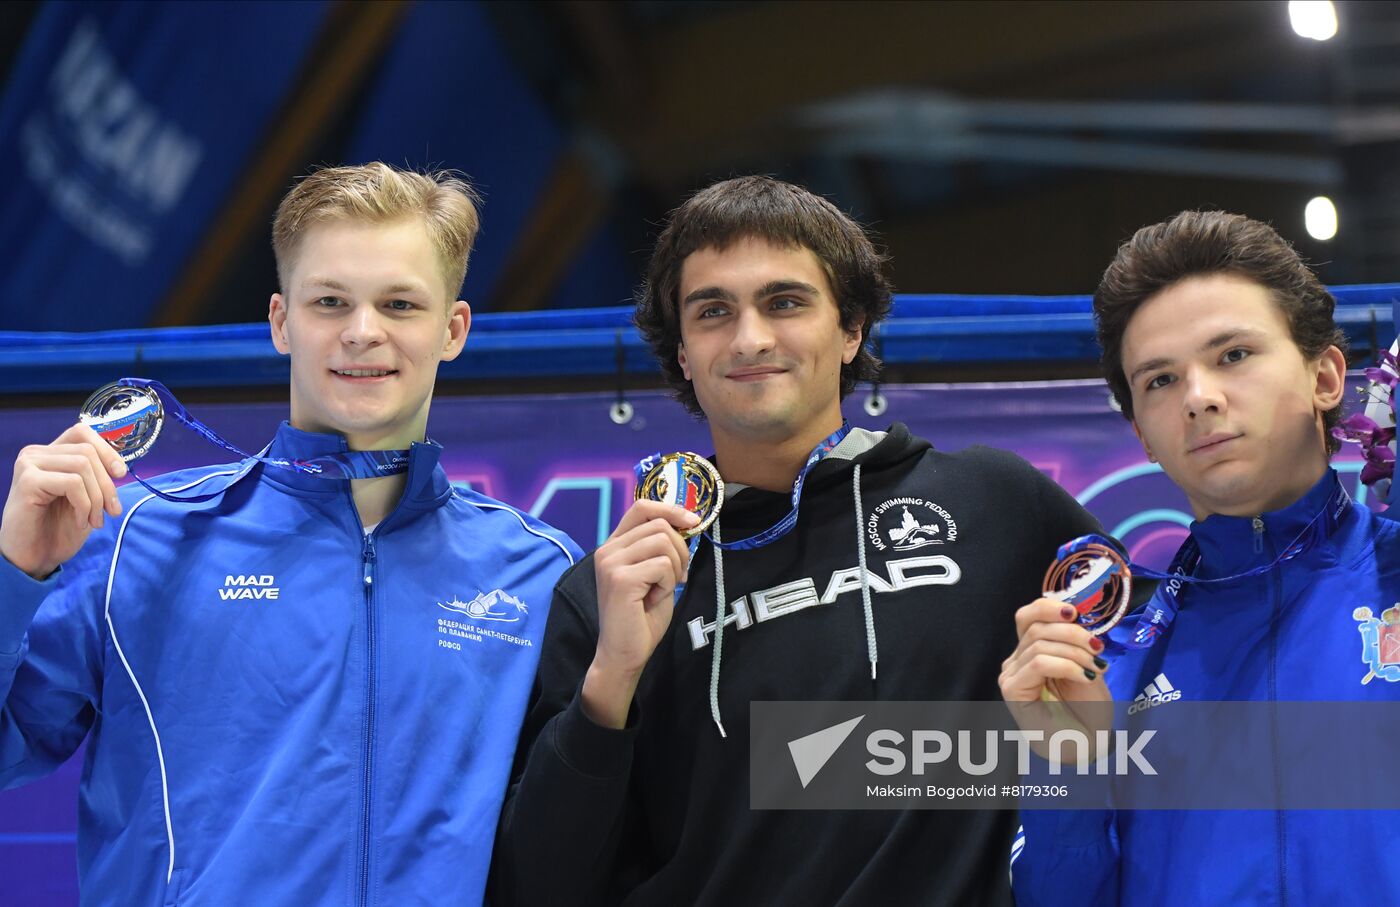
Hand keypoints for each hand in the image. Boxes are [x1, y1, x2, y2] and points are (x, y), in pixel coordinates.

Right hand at [0, 424, 126, 578]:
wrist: (34, 558)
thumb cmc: (58, 529)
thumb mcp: (86, 497)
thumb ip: (97, 476)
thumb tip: (119, 466)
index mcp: (49, 454)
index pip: (82, 432)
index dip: (106, 450)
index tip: (120, 474)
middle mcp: (35, 454)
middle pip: (88, 451)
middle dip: (107, 484)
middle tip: (111, 511)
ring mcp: (28, 465)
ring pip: (82, 465)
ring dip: (97, 498)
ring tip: (94, 520)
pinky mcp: (27, 481)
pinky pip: (73, 483)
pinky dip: (84, 505)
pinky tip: (79, 522)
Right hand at [582, 499, 698, 727]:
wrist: (624, 654)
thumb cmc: (641, 618)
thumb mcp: (655, 575)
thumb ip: (662, 549)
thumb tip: (688, 523)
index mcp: (614, 545)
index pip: (642, 507)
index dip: (671, 508)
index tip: (693, 521)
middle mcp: (607, 549)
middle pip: (660, 525)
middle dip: (680, 550)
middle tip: (677, 577)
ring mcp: (611, 563)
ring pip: (664, 542)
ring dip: (674, 568)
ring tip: (662, 589)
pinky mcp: (620, 579)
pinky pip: (662, 565)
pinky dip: (668, 583)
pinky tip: (654, 599)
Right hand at [999, 598, 1112, 754]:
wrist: (1088, 746)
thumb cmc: (1088, 710)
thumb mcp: (1087, 664)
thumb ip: (1075, 641)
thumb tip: (1073, 615)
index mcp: (1031, 651)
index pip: (1028, 616)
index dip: (1050, 607)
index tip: (1076, 613)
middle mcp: (1016, 661)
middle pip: (1035, 627)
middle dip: (1073, 633)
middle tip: (1098, 649)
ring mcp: (1011, 675)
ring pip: (1039, 645)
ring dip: (1075, 652)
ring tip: (1097, 667)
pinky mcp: (1012, 690)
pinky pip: (1039, 663)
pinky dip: (1067, 665)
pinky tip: (1085, 676)